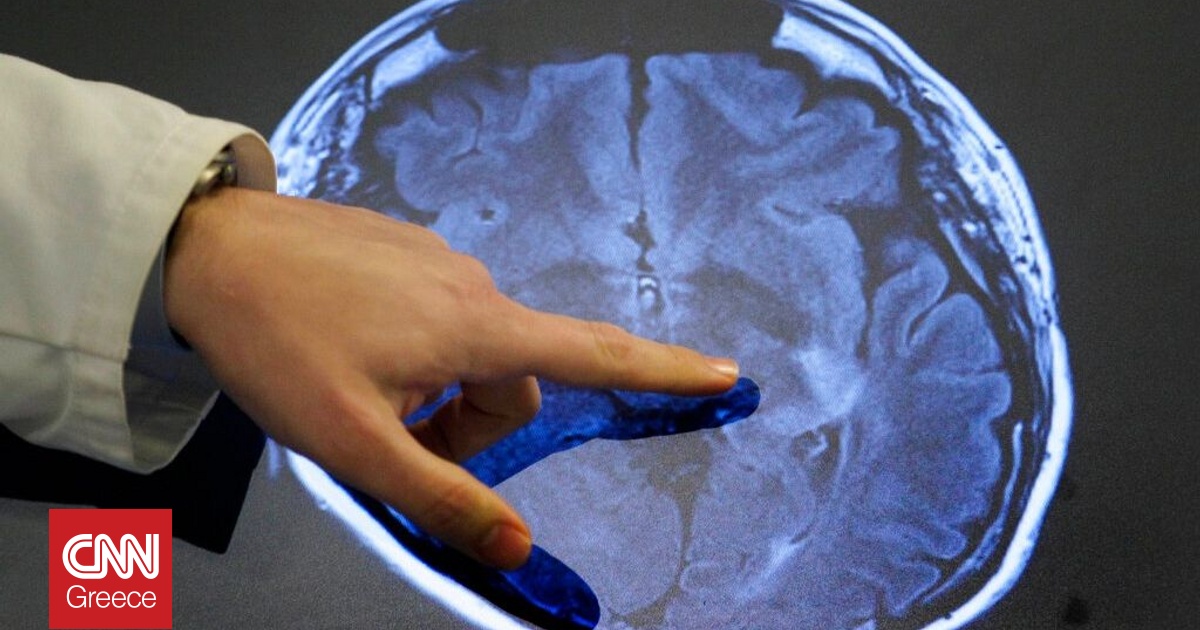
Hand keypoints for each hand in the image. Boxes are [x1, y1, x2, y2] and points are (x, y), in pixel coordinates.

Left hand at [163, 187, 738, 568]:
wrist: (204, 248)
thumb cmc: (279, 347)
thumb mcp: (354, 443)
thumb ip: (442, 497)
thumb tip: (516, 546)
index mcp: (474, 328)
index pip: (594, 356)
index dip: (663, 371)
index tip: (726, 373)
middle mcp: (471, 283)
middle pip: (511, 381)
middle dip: (467, 426)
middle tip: (391, 439)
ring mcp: (436, 258)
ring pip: (468, 350)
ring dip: (434, 389)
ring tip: (359, 390)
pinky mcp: (402, 246)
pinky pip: (436, 312)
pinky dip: (412, 349)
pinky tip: (348, 345)